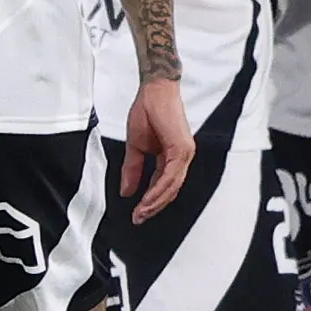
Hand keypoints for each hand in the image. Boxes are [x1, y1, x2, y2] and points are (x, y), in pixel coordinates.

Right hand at [120, 79, 195, 222]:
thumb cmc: (147, 112)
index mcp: (173, 157)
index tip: (138, 214)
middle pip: (170, 190)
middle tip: (139, 219)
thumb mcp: (136, 146)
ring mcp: (184, 153)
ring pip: (172, 186)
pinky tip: (147, 199)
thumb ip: (133, 169)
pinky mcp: (181, 149)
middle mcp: (183, 157)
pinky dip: (158, 189)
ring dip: (155, 202)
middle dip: (154, 207)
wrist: (153, 91)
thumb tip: (126, 190)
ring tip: (141, 213)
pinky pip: (171, 175)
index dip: (151, 201)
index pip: (164, 185)